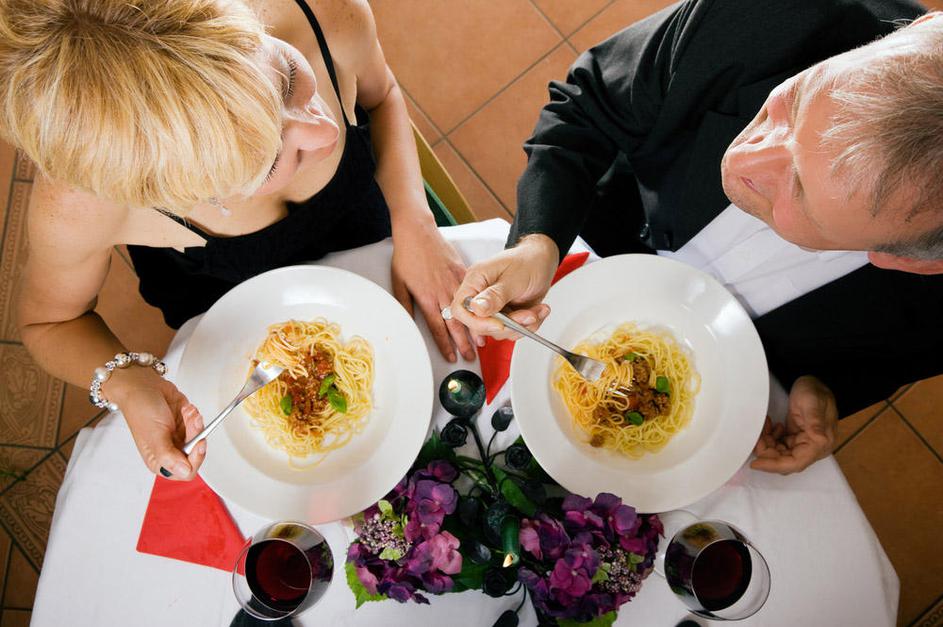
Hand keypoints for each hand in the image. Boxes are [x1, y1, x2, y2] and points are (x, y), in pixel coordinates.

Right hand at [105, 368, 206, 479]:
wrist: (143, 385)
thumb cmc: (141, 409)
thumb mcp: (154, 436)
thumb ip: (169, 457)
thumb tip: (184, 472)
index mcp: (158, 461)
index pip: (185, 472)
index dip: (195, 459)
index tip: (199, 443)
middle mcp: (169, 451)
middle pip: (196, 455)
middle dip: (196, 436)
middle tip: (193, 422)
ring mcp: (178, 438)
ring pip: (199, 438)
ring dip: (196, 423)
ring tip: (188, 412)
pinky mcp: (184, 425)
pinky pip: (199, 425)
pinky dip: (195, 416)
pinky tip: (186, 409)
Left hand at [391, 218, 473, 361]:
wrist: (418, 231)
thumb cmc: (407, 255)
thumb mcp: (398, 283)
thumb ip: (404, 305)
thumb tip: (407, 322)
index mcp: (427, 298)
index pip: (438, 328)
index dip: (445, 345)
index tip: (452, 357)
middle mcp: (443, 292)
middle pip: (456, 324)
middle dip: (464, 343)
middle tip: (471, 357)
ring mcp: (454, 282)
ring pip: (468, 310)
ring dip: (476, 328)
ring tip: (482, 341)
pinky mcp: (462, 271)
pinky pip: (473, 291)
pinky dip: (480, 305)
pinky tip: (487, 313)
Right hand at [450, 234, 558, 341]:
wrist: (543, 260)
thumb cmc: (528, 260)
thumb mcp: (514, 278)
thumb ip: (495, 295)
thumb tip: (476, 308)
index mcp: (475, 280)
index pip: (460, 309)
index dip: (477, 322)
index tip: (500, 324)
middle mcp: (480, 295)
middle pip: (481, 325)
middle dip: (508, 325)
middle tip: (529, 314)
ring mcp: (492, 307)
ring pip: (498, 331)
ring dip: (521, 325)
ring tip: (536, 311)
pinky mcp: (505, 315)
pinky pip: (511, 331)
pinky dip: (527, 326)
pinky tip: (537, 312)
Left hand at [751, 375, 837, 474]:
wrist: (814, 382)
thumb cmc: (816, 391)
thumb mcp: (814, 402)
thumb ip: (815, 422)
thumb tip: (818, 439)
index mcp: (820, 444)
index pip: (795, 463)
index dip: (775, 465)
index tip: (756, 463)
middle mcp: (812, 447)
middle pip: (785, 460)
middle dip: (767, 451)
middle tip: (755, 438)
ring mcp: (803, 443)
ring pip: (779, 453)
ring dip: (766, 443)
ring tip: (763, 427)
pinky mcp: (795, 437)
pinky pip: (778, 444)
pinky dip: (769, 438)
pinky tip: (769, 425)